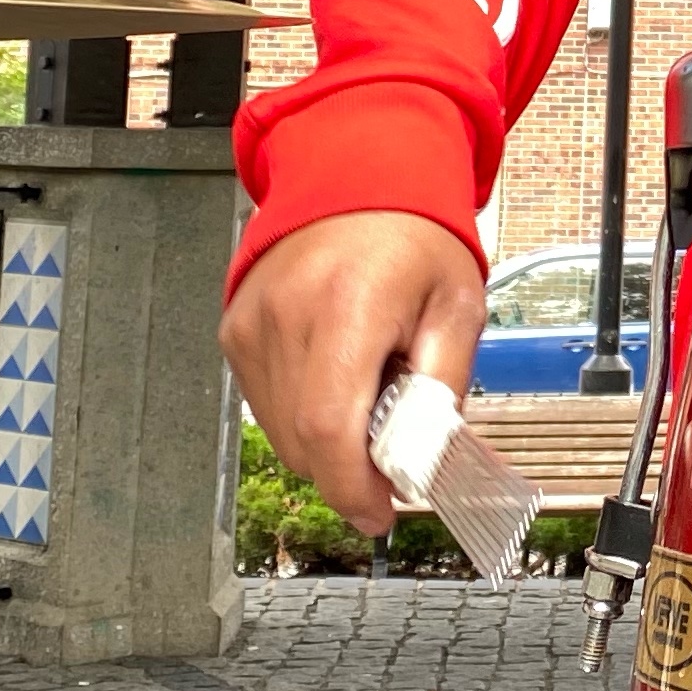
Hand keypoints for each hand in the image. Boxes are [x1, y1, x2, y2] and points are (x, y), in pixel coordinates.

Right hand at [220, 209, 486, 531]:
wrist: (356, 176)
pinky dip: (301, 414)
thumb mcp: (457, 308)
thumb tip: (425, 462)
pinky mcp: (234, 331)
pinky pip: (264, 403)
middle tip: (389, 453)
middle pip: (302, 442)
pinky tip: (335, 376)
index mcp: (349, 305)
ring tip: (366, 392)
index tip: (378, 514)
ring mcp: (252, 324)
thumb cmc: (414, 237)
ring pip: (279, 432)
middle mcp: (287, 315)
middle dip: (347, 472)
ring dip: (324, 442)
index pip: (329, 428)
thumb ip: (443, 390)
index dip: (351, 488)